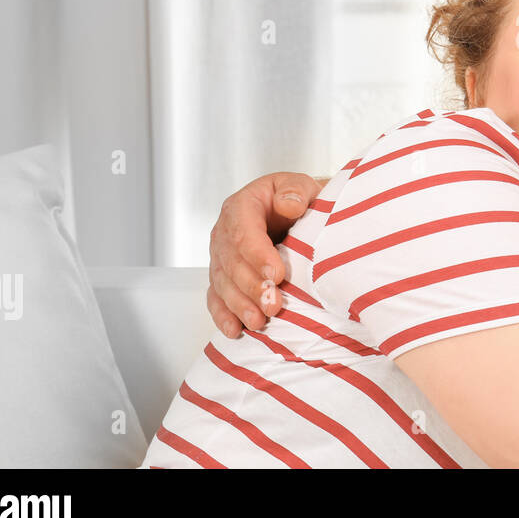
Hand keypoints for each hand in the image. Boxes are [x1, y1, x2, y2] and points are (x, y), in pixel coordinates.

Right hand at [207, 172, 324, 336]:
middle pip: (231, 263)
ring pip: (223, 284)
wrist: (297, 212)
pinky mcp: (223, 278)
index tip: (277, 274)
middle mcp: (224, 232)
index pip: (243, 232)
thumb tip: (288, 204)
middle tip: (274, 305)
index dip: (258, 255)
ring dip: (240, 306)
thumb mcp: (301, 186)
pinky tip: (235, 330)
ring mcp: (220, 257)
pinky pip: (217, 298)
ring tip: (259, 322)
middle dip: (252, 287)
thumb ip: (296, 190)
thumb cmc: (299, 200)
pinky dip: (224, 316)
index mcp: (241, 206)